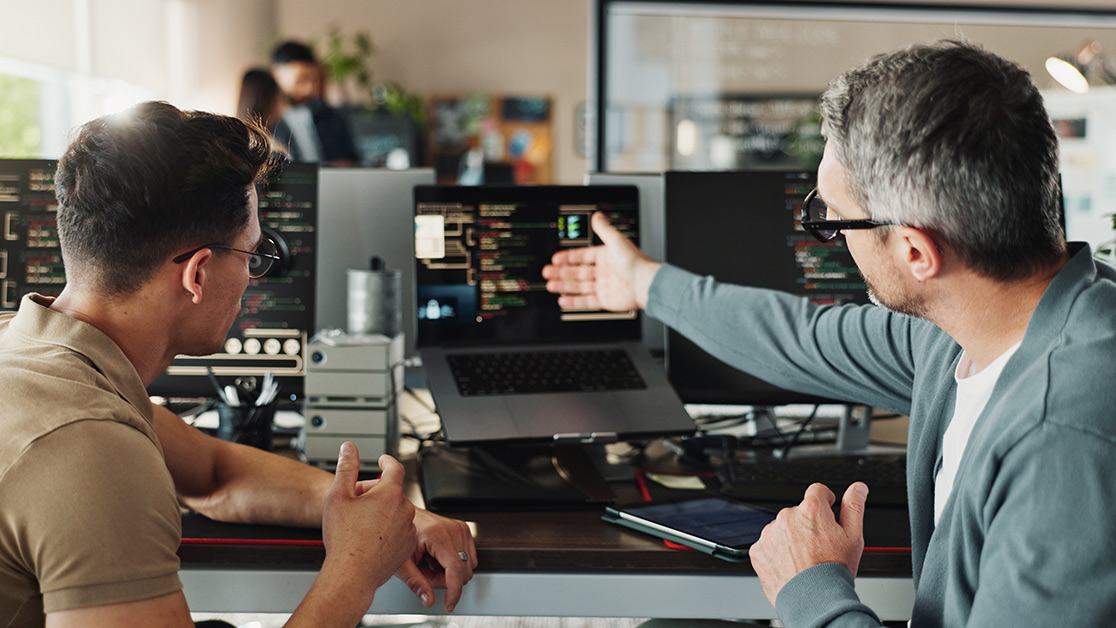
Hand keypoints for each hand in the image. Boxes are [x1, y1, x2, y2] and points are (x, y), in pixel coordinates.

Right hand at [321, 444, 416, 591]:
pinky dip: (389, 530)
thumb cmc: (344, 539)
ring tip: (361, 524)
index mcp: (389, 494)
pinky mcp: (407, 546)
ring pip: (397, 512)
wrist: (352, 574)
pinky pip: (400, 530)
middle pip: (392, 492)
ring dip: (384, 512)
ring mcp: (408, 529)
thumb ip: (346, 467)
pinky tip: (371, 538)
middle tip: (356, 503)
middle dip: (377, 493)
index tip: (384, 460)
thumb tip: (349, 449)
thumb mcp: (338, 496)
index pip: (394, 468)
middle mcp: (404, 509)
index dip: (388, 461)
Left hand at [393, 508, 476, 611]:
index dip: (454, 591)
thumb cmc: (398, 533)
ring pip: (467, 566)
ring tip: (429, 563)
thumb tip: (428, 600)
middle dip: (443, 580)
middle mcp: (453, 528)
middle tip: (423, 572)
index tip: (449, 604)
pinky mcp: (464, 529)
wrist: (401, 515)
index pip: (455, 569)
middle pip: (461, 571)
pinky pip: (468, 558)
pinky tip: (437, 558)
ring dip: (449, 573)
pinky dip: (454, 565)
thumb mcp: (401, 562)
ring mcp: (460, 528)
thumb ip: (415, 582)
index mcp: (437, 534)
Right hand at [542, 212, 659, 310]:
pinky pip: (586, 301)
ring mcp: (604, 286)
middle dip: (562, 272)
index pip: (582, 256)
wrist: (645, 283)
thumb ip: (604, 229)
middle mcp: (604, 271)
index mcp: (605, 256)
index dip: (568, 257)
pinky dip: (574, 301)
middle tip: (547, 272)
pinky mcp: (605, 300)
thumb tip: (597, 215)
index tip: (556, 259)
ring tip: (550, 285)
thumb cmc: (636, 262)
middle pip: (578, 272)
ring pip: (579, 286)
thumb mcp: (616, 240)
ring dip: (564, 286)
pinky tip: (563, 300)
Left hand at [750, 482, 867, 606]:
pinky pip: (768, 544)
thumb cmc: (833, 571)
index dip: (825, 501)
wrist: (814, 599)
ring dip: (791, 537)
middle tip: (818, 545)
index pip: (817, 491)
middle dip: (808, 524)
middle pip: (799, 512)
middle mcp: (787, 517)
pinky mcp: (758, 549)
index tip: (827, 509)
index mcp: (811, 510)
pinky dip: (777, 552)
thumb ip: (854, 507)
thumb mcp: (853, 537)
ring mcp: (770, 533)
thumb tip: (858, 488)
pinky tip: (791, 564)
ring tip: (805, 558)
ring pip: (782, 528)